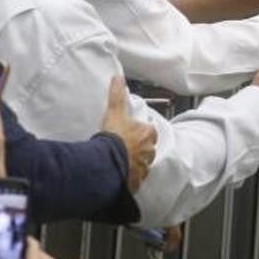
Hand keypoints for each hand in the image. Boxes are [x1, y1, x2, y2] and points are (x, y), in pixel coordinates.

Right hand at [100, 76, 156, 192]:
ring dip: (135, 162)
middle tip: (125, 146)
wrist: (108, 161)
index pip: (149, 130)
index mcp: (148, 134)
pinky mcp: (137, 180)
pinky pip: (136, 178)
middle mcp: (150, 151)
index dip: (140, 131)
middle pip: (147, 148)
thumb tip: (118, 78)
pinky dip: (130, 176)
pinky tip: (121, 173)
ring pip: (143, 163)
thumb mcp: (115, 111)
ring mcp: (144, 166)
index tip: (132, 132)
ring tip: (121, 160)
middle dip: (139, 148)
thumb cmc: (114, 137)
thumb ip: (117, 94)